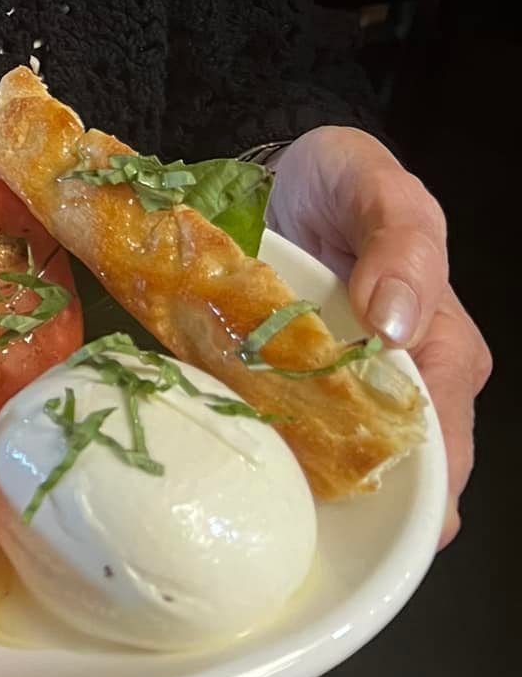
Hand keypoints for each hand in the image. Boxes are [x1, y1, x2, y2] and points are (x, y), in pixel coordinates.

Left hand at [268, 127, 490, 546]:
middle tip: (275, 499)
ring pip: (343, 472)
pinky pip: (294, 444)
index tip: (341, 497)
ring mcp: (354, 397)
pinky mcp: (306, 395)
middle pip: (395, 478)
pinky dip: (268, 455)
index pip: (443, 447)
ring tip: (244, 490)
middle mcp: (409, 387)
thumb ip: (400, 239)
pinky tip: (230, 457)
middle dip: (346, 500)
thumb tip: (397, 323)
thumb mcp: (373, 183)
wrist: (282, 175)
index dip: (404, 488)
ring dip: (300, 487)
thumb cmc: (340, 179)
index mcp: (446, 350)